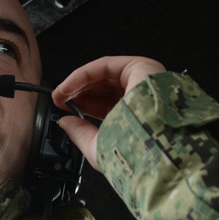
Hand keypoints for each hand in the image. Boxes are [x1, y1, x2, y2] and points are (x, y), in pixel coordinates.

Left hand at [52, 56, 165, 170]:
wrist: (158, 145)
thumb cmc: (138, 153)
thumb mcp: (101, 148)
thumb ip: (81, 134)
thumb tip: (65, 123)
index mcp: (138, 118)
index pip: (107, 106)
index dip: (84, 106)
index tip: (66, 112)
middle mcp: (143, 97)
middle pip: (105, 88)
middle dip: (79, 93)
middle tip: (60, 101)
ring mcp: (144, 80)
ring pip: (104, 75)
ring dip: (78, 83)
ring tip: (61, 94)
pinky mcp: (142, 67)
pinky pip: (106, 66)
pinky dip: (84, 74)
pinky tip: (69, 86)